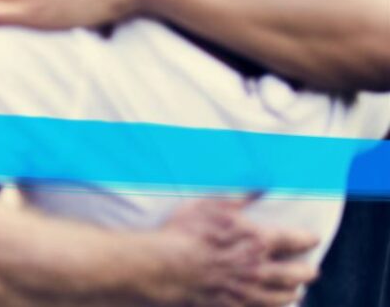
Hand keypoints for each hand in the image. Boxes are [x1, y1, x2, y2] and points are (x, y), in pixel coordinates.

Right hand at [156, 196, 317, 305]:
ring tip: (296, 292)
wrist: (163, 267)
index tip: (314, 239)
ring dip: (291, 293)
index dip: (307, 239)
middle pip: (295, 274)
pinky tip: (270, 306)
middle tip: (312, 271)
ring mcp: (245, 291)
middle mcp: (258, 269)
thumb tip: (265, 182)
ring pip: (280, 297)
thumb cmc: (185, 232)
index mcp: (257, 241)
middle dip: (306, 272)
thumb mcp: (211, 205)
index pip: (294, 240)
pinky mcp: (230, 305)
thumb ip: (241, 195)